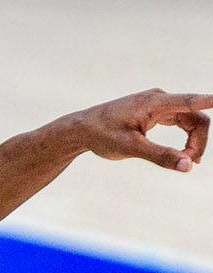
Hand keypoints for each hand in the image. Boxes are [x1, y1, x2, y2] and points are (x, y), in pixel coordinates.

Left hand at [75, 89, 212, 171]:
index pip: (192, 101)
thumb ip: (160, 156)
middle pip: (196, 117)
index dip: (212, 102)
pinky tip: (183, 154)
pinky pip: (179, 122)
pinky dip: (184, 138)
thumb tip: (188, 166)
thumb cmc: (102, 135)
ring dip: (193, 142)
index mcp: (155, 103)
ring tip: (187, 162)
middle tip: (189, 164)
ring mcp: (158, 105)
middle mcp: (160, 99)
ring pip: (189, 121)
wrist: (81, 129)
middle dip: (198, 141)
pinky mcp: (154, 112)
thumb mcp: (130, 148)